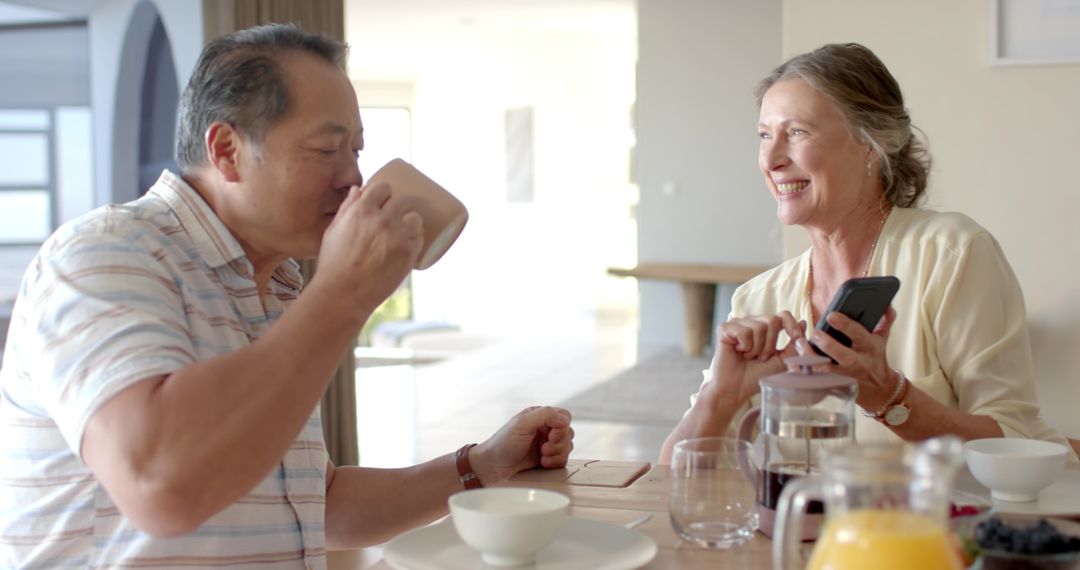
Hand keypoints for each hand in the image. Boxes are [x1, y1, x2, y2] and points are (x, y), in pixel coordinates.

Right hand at [312, 182, 423, 312]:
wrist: (343, 294)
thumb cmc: (333, 264)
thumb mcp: (333, 231)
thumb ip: (346, 208)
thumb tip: (357, 190)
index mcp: (361, 210)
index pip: (383, 187)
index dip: (384, 193)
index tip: (384, 200)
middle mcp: (382, 219)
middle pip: (402, 200)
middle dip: (398, 207)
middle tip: (395, 217)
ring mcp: (397, 236)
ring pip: (415, 217)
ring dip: (411, 221)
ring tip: (404, 230)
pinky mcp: (408, 253)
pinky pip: (419, 238)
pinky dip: (415, 240)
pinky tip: (409, 244)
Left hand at [470, 406, 573, 484]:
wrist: (492, 466)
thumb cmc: (503, 443)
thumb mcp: (522, 424)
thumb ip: (545, 415)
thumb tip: (564, 419)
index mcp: (539, 416)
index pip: (564, 416)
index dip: (562, 427)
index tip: (550, 435)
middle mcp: (544, 429)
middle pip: (568, 433)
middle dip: (559, 443)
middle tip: (543, 448)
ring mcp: (546, 444)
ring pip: (567, 447)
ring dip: (557, 454)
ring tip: (542, 457)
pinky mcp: (546, 459)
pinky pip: (563, 459)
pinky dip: (556, 462)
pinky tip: (543, 463)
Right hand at [707, 311, 806, 403]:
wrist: (737, 389)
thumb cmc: (757, 375)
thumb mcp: (782, 360)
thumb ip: (793, 344)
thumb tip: (803, 323)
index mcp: (764, 326)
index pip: (783, 314)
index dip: (791, 326)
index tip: (796, 338)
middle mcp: (750, 321)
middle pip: (773, 320)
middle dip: (771, 343)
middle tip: (761, 357)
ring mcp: (736, 323)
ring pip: (759, 327)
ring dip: (757, 348)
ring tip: (749, 357)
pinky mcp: (724, 329)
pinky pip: (744, 332)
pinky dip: (745, 347)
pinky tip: (739, 353)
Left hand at [808, 306, 896, 410]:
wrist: (879, 388)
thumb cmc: (876, 358)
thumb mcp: (882, 339)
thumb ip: (884, 320)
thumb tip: (887, 304)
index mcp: (870, 347)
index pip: (858, 334)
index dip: (845, 325)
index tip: (831, 315)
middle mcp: (858, 362)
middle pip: (842, 355)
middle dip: (827, 344)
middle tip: (814, 333)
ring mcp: (845, 376)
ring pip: (826, 369)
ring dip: (811, 358)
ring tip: (800, 344)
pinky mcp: (835, 385)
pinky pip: (818, 379)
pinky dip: (806, 371)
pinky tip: (795, 362)